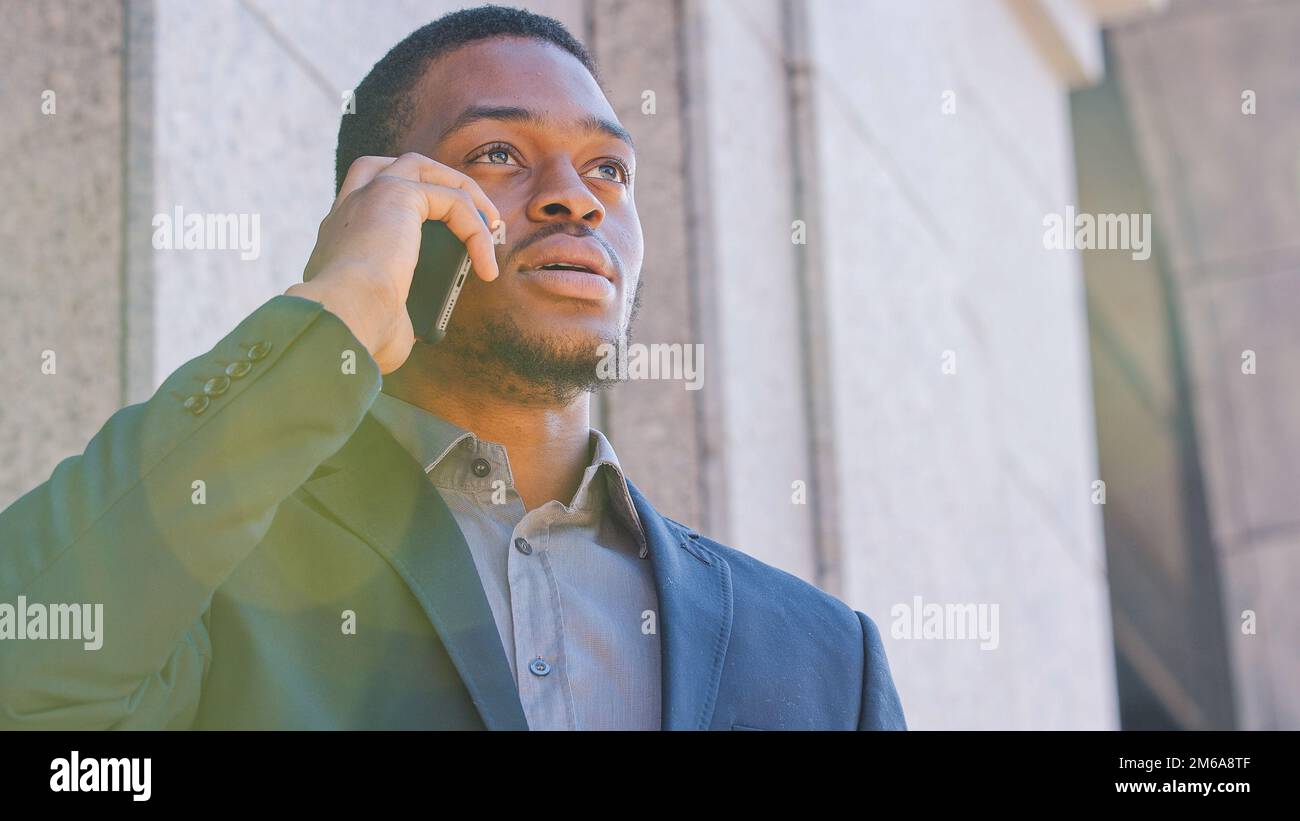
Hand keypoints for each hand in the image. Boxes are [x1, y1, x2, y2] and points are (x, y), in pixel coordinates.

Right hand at [287, 152, 499, 373]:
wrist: (343, 319)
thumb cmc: (358, 331)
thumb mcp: (381, 320)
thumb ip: (398, 312)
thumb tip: (417, 325)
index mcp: (339, 240)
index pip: (367, 205)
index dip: (407, 213)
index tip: (441, 243)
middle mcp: (347, 210)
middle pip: (389, 167)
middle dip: (435, 181)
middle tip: (470, 215)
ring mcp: (368, 196)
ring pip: (421, 167)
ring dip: (462, 190)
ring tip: (491, 226)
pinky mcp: (396, 195)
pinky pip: (453, 200)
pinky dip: (476, 230)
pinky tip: (486, 264)